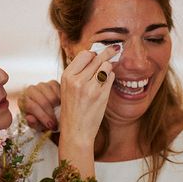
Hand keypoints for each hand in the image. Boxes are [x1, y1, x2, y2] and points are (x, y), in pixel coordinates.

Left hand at [18, 80, 60, 131]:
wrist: (45, 110)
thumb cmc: (38, 117)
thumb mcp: (35, 124)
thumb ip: (32, 123)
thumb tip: (31, 119)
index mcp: (23, 100)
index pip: (32, 106)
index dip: (42, 117)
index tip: (50, 125)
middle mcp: (31, 90)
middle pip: (43, 102)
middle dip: (51, 114)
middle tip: (56, 123)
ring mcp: (42, 85)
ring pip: (53, 97)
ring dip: (57, 107)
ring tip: (58, 114)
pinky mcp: (52, 83)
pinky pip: (59, 91)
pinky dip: (61, 100)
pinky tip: (60, 106)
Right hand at [58, 45, 118, 175]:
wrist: (76, 132)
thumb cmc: (73, 110)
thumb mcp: (68, 88)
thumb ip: (78, 73)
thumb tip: (94, 55)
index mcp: (67, 76)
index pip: (85, 54)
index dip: (93, 54)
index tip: (98, 54)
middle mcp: (77, 80)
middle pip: (98, 58)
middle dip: (107, 54)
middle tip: (116, 49)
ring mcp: (90, 87)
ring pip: (106, 66)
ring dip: (109, 67)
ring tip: (105, 73)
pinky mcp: (101, 95)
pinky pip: (111, 78)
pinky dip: (110, 78)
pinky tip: (105, 84)